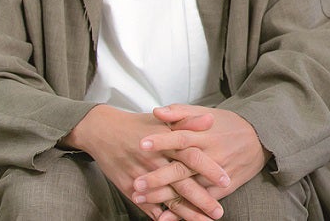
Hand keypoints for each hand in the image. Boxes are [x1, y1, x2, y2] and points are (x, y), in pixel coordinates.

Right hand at [62, 105, 224, 220]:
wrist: (103, 130)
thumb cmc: (139, 125)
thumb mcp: (164, 119)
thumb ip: (188, 121)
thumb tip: (211, 120)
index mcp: (167, 143)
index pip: (193, 157)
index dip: (209, 169)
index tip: (226, 180)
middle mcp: (156, 161)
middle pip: (182, 183)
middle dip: (202, 199)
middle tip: (218, 212)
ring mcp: (142, 177)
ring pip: (167, 198)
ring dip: (186, 213)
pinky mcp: (129, 188)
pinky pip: (147, 206)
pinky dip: (161, 216)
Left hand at [135, 105, 270, 220]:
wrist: (260, 139)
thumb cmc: (229, 125)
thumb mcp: (207, 114)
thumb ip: (180, 112)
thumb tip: (157, 112)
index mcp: (206, 135)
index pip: (181, 137)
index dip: (162, 140)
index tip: (142, 144)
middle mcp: (211, 155)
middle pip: (183, 167)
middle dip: (159, 177)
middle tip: (136, 183)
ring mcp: (217, 174)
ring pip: (189, 187)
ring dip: (164, 195)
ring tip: (141, 199)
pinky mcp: (223, 188)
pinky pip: (202, 201)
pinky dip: (184, 211)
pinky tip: (164, 217)